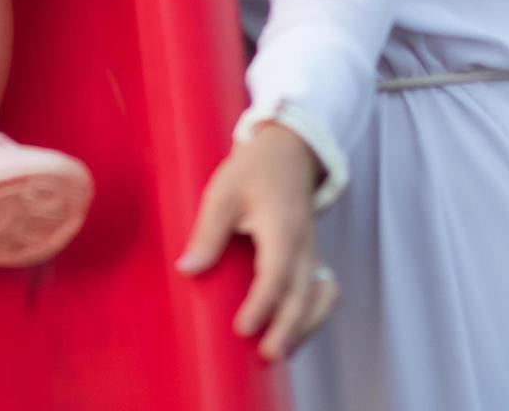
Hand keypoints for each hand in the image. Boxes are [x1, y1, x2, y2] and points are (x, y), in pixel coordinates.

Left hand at [177, 122, 337, 361]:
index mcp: (281, 228)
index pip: (275, 274)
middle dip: (287, 329)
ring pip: (317, 297)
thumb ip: (208, 232)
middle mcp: (303, 246)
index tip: (243, 328)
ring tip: (281, 353)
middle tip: (267, 355)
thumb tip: (187, 269)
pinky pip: (321, 291)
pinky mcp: (310, 258)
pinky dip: (315, 314)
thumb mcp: (223, 192)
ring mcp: (311, 253)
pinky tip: (298, 332)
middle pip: (301, 295)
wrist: (288, 152)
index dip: (261, 304)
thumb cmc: (253, 171)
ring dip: (304, 327)